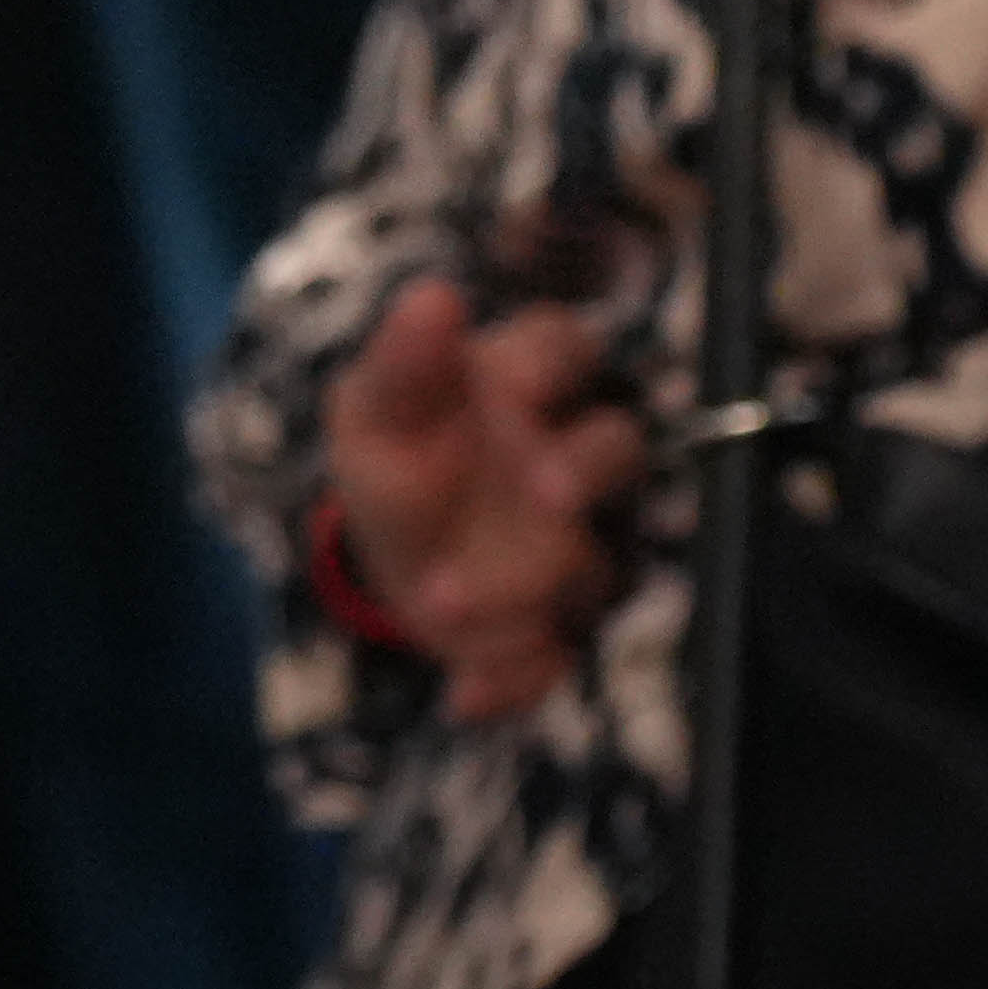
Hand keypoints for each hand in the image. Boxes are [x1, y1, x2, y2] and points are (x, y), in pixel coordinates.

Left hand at [323, 275, 642, 722]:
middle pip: (612, 451)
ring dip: (528, 590)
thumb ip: (406, 361)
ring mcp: (576, 543)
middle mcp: (568, 461)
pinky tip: (464, 692)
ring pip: (589, 566)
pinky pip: (556, 655)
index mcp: (523, 390)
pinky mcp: (560, 620)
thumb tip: (436, 296)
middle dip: (585, 470)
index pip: (566, 349)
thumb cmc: (392, 455)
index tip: (519, 385)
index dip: (557, 363)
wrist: (384, 556)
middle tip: (543, 497)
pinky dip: (515, 677)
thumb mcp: (375, 410)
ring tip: (442, 609)